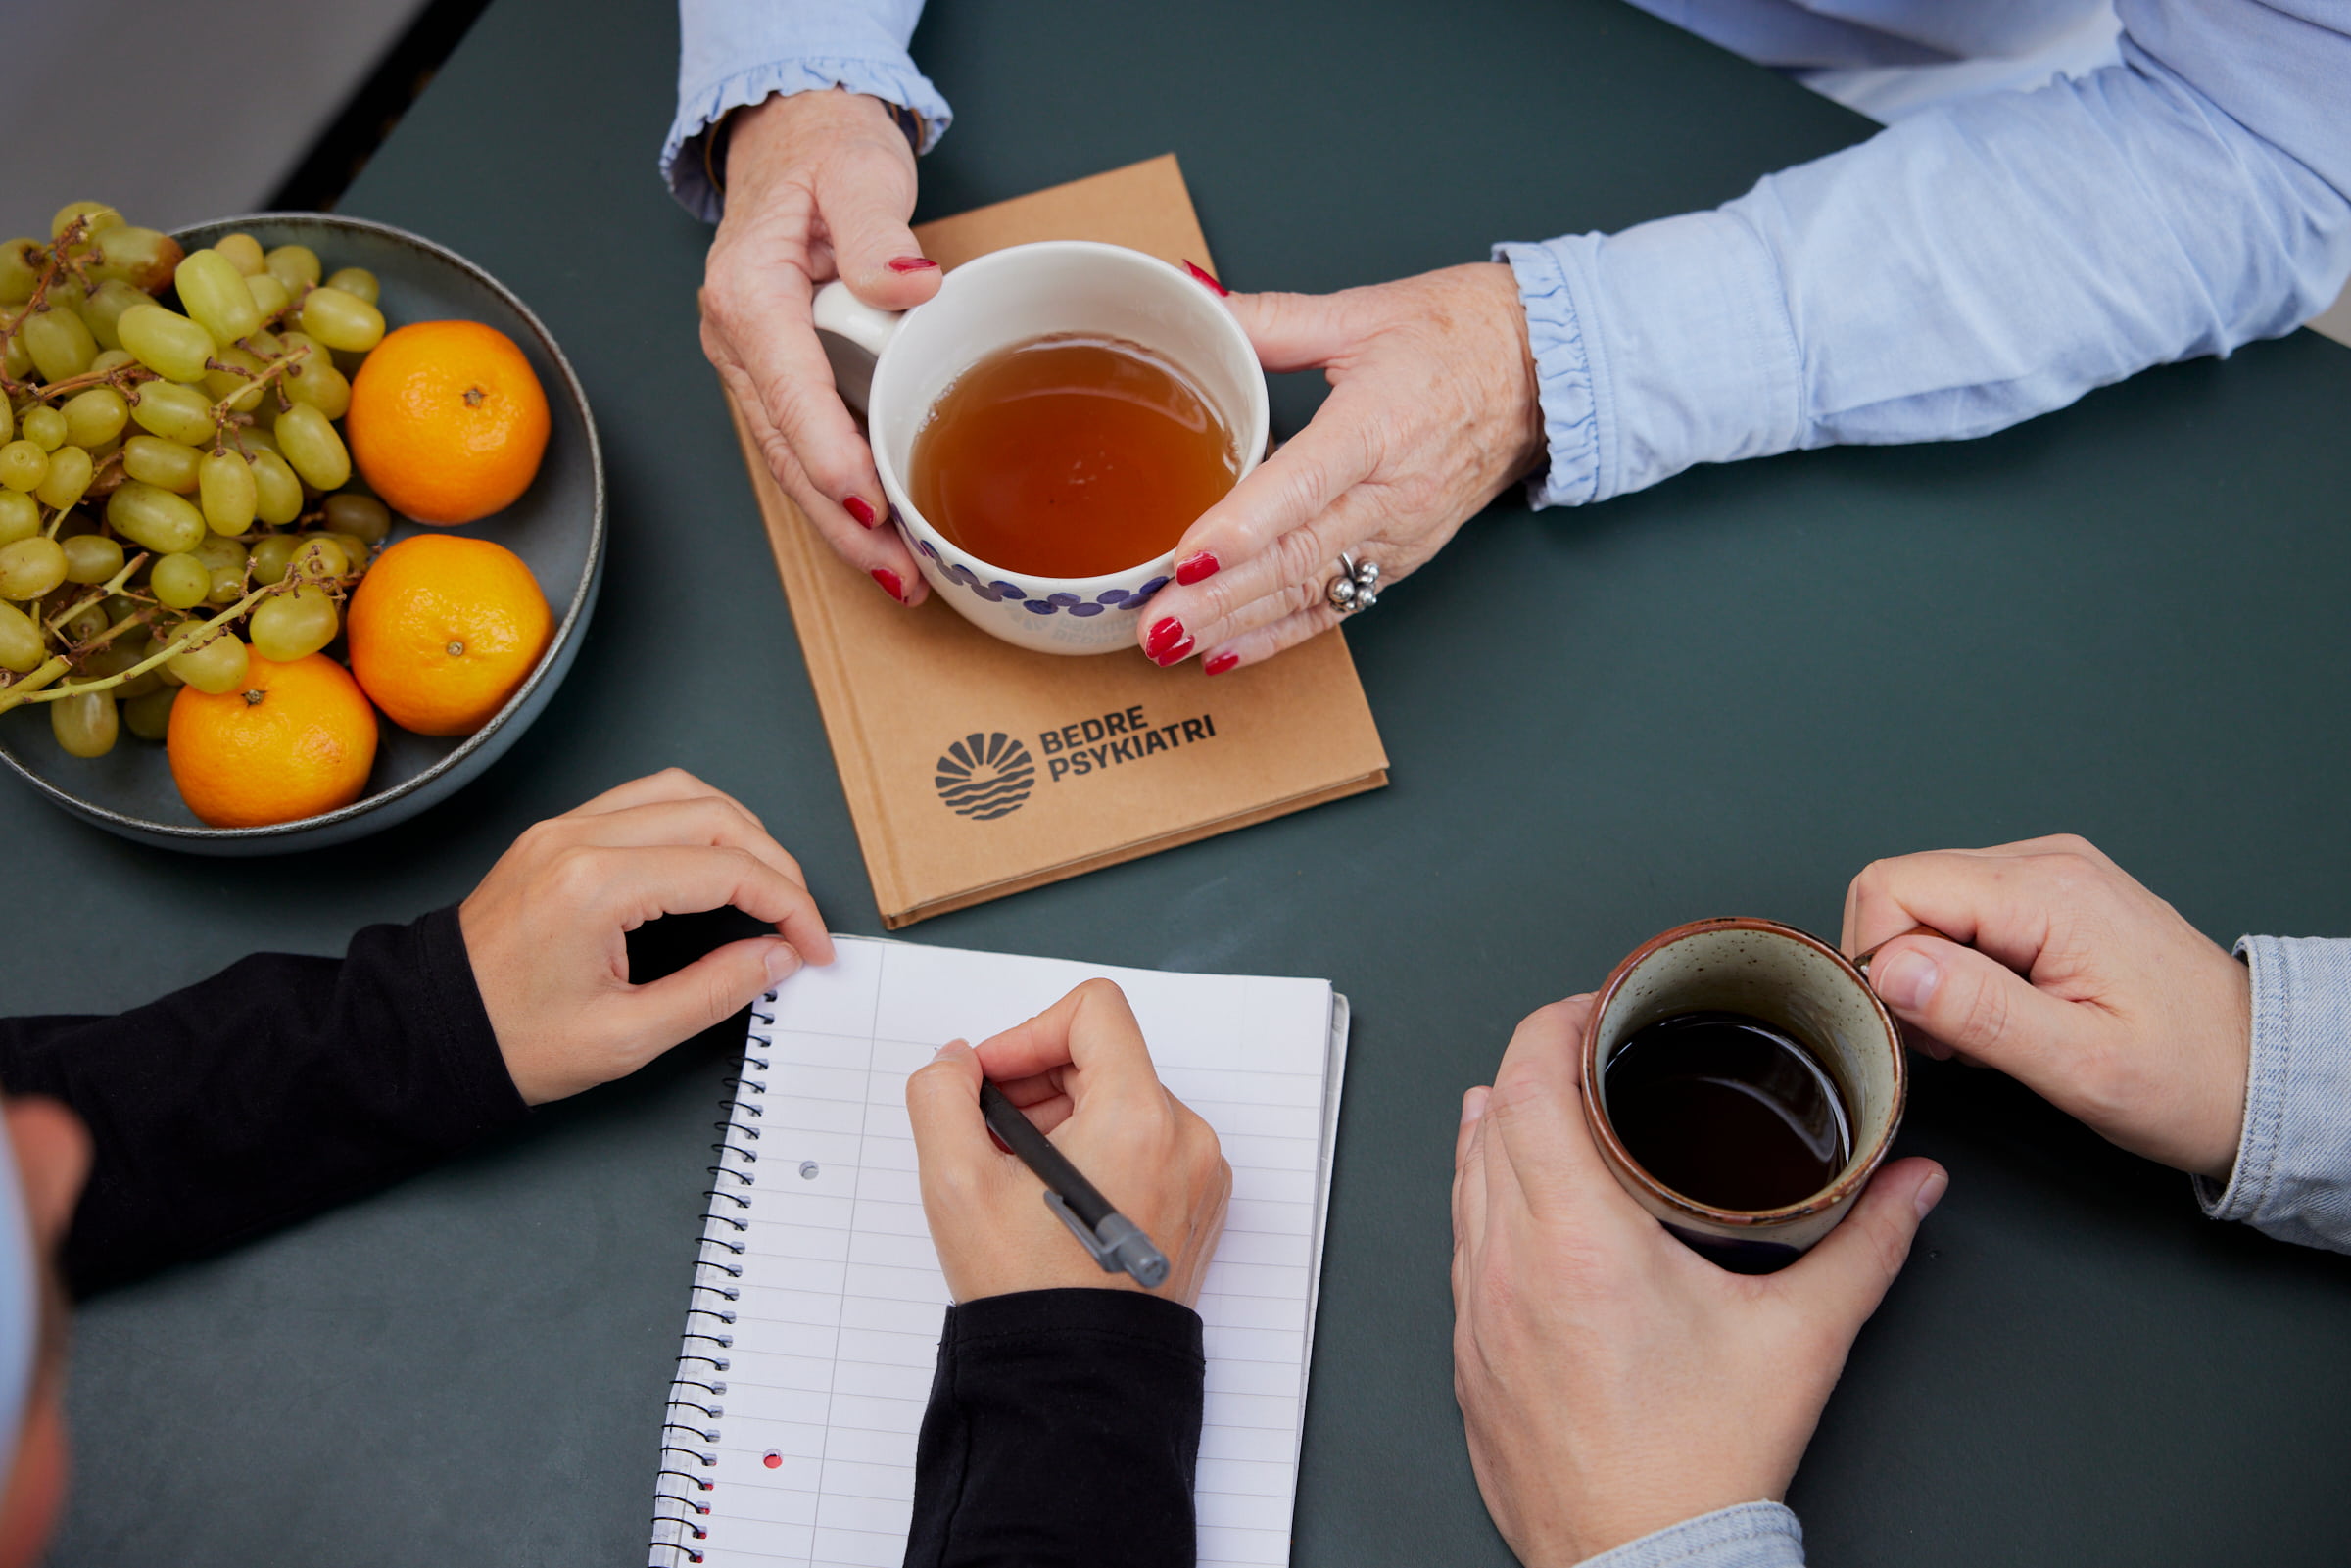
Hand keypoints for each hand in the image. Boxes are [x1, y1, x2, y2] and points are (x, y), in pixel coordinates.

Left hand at [459, 769, 833, 1104]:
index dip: (789, 906)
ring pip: (682, 792)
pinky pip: (642, 800)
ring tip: (764, 884)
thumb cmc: (510, 1040)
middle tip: (798, 919)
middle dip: (775, 866)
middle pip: (716, 817)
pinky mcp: (555, 834)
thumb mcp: (627, 1037)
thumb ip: (716, 991)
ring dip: (738, 831)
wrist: (427, 1031)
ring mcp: (563, 828)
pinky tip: (710, 863)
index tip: (812, 945)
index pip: (728, 871)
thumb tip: (778, 956)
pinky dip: (693, 822)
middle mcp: (579, 839)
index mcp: (596, 886)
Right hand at [699, 89, 936, 606]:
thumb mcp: (857, 167)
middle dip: (840, 520)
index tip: (870, 505)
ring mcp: (755, 365)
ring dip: (842, 525)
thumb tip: (904, 281)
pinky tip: (887, 535)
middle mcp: (738, 338)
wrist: (795, 137)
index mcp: (749, 291)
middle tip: (900, 573)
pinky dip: (842, 496)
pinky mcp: (780, 378)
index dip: (828, 454)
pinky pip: (806, 447)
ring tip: (903, 577)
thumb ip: (877, 227)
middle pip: (785, 449)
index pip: (788, 389)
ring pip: (792, 462)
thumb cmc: (824, 150)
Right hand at [904, 978, 1229, 1304]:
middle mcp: (1185, 1138)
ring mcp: (1199, 1173)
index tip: (991, 1080)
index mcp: (1140, 1119)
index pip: (1092, 1012)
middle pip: (1105, 1058)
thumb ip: (942, 1095)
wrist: (1077, 1382)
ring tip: (1016, 1179)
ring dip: (1062, 1121)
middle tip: (988, 1136)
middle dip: (1036, 1085)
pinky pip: (1146, 1144)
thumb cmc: (1029, 1292)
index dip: (1028, 1034)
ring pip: (1122, 1102)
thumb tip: (958, 1062)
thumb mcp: (956, 1182)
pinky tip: (1052, 1201)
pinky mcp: (1199, 1203)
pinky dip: (1097, 1153)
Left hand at [1137, 262, 1542, 669]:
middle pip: (1298, 556)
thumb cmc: (1463, 337)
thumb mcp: (1363, 312)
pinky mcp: (1402, 559)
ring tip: (1171, 645)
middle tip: (1153, 625)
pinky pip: (1334, 605)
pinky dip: (1277, 636)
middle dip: (1221, 599)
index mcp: (1380, 423)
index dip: (1245, 525)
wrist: (1547, 374)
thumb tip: (1193, 298)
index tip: (1190, 556)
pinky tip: (1224, 654)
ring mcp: (1399, 534)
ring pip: (1310, 591)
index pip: (1306, 483)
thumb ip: (1269, 318)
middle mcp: (1393, 493)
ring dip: (1237, 625)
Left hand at [1452, 998, 1945, 1565]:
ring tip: (1553, 1102)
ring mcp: (1475, 1307)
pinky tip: (1520, 1198)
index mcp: (1577, 1237)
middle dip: (1535, 1060)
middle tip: (1590, 1044)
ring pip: (1462, 1175)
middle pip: (1489, 1113)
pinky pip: (1458, 1241)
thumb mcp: (1801, 1340)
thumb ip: (1866, 1246)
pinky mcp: (1466, 1350)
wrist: (1639, 1565)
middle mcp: (1507, 1260)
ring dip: (1501, 1124)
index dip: (1555, 1021)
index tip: (1595, 1007)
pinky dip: (1485, 1196)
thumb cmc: (1700, 1468)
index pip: (1528, 1079)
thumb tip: (1912, 1186)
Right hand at [1843, 833, 2251, 1179]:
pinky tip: (1999, 1010)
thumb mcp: (2078, 1066)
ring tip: (1982, 1032)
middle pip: (1903, 887)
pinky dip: (1959, 965)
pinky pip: (1963, 910)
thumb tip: (1889, 968)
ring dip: (1929, 971)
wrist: (2264, 1074)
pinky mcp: (2054, 893)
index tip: (1913, 1026)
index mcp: (2048, 893)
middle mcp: (2046, 863)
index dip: (1878, 960)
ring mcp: (2051, 873)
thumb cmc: (2188, 1079)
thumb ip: (1978, 1012)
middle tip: (1949, 1040)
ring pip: (1927, 900)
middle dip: (1900, 969)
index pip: (1894, 887)